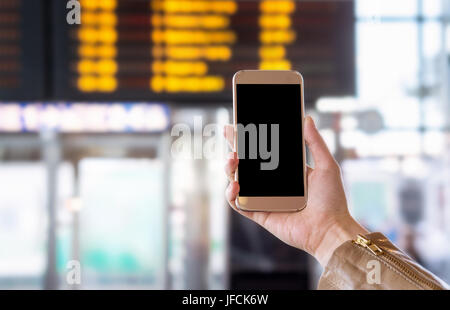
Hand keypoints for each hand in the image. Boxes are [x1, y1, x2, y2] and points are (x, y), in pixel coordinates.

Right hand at [224, 116, 367, 266]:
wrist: (329, 229)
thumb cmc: (331, 199)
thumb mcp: (326, 165)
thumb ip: (315, 142)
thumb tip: (306, 118)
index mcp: (285, 171)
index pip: (263, 152)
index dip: (249, 139)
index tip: (239, 125)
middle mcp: (272, 184)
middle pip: (246, 163)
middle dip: (235, 147)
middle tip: (230, 134)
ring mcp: (264, 199)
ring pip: (238, 181)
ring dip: (230, 168)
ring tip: (233, 159)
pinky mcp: (259, 214)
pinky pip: (238, 204)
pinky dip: (231, 194)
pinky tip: (235, 184)